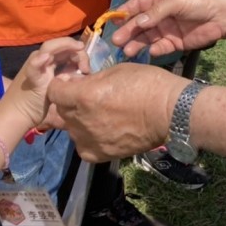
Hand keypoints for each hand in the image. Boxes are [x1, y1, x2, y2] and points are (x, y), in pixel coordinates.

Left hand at [5, 37, 87, 127]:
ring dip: (78, 63)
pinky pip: (68, 69)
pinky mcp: (55, 79)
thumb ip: (35, 66)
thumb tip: (46, 54)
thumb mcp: (33, 82)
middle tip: (86, 69)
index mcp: (39, 58)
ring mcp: (51, 70)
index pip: (55, 44)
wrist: (21, 117)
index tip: (82, 47)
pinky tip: (81, 77)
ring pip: (68, 59)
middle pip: (65, 50)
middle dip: (78, 55)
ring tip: (85, 74)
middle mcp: (45, 61)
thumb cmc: (27, 100)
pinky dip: (76, 71)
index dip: (69, 43)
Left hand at [46, 63, 183, 161]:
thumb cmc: (148, 84)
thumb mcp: (117, 70)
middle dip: (71, 101)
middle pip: (62, 110)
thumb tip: (79, 84)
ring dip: (80, 120)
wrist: (170, 113)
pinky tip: (103, 130)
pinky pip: (83, 145)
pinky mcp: (98, 155)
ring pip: (72, 128)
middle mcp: (80, 120)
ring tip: (101, 115)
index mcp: (83, 96)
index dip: (62, 84)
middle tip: (91, 97)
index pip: (54, 91)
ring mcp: (89, 140)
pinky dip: (89, 137)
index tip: (74, 83)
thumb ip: (93, 80)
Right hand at [109, 0, 225, 59]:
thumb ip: (156, 12)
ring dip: (136, 43)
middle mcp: (160, 13)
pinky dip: (154, 50)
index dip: (124, 12)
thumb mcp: (176, 1)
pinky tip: (150, 51)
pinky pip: (160, 47)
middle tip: (115, 41)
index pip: (137, 4)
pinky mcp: (175, 42)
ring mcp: (167, 28)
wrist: (223, 16)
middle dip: (127, 32)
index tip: (111, 21)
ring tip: (126, 51)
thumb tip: (137, 22)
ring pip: (147, 37)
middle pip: (139, 23)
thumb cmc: (200, 1)